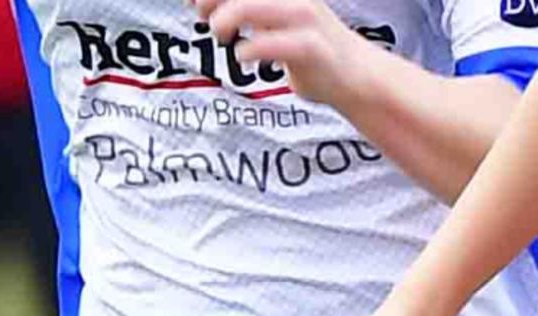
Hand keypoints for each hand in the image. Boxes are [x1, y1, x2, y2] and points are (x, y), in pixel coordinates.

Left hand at [192, 0, 374, 106]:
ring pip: (250, 5)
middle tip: (203, 17)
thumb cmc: (308, 48)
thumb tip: (199, 3)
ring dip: (224, 20)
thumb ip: (241, 11)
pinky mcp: (311, 47)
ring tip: (222, 35)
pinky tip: (244, 56)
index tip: (192, 3)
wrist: (356, 76)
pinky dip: (248, 50)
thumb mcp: (272, 22)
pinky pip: (271, 43)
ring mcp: (305, 18)